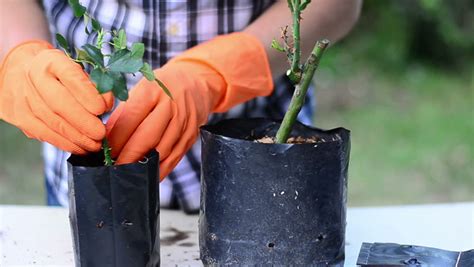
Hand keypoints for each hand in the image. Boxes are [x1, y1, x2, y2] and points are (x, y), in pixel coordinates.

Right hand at [0, 41, 112, 153]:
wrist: (21, 74)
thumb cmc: (59, 74)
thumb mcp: (77, 70)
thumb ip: (94, 85)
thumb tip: (107, 104)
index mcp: (52, 61)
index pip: (70, 76)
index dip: (87, 94)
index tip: (102, 109)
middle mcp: (34, 77)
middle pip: (59, 103)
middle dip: (83, 122)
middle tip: (101, 133)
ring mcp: (24, 98)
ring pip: (52, 122)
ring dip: (77, 137)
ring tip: (95, 145)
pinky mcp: (20, 117)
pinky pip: (45, 134)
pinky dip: (65, 144)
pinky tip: (80, 148)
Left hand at [106, 32, 272, 178]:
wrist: (195, 83)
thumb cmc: (161, 87)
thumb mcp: (140, 90)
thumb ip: (123, 114)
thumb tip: (107, 140)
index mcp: (153, 91)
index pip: (130, 120)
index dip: (116, 140)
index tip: (105, 153)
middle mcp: (171, 106)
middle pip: (146, 138)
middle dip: (127, 157)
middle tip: (114, 168)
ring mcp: (184, 122)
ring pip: (161, 152)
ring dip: (143, 165)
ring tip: (128, 172)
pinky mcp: (191, 136)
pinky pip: (174, 158)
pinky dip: (159, 170)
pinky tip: (147, 174)